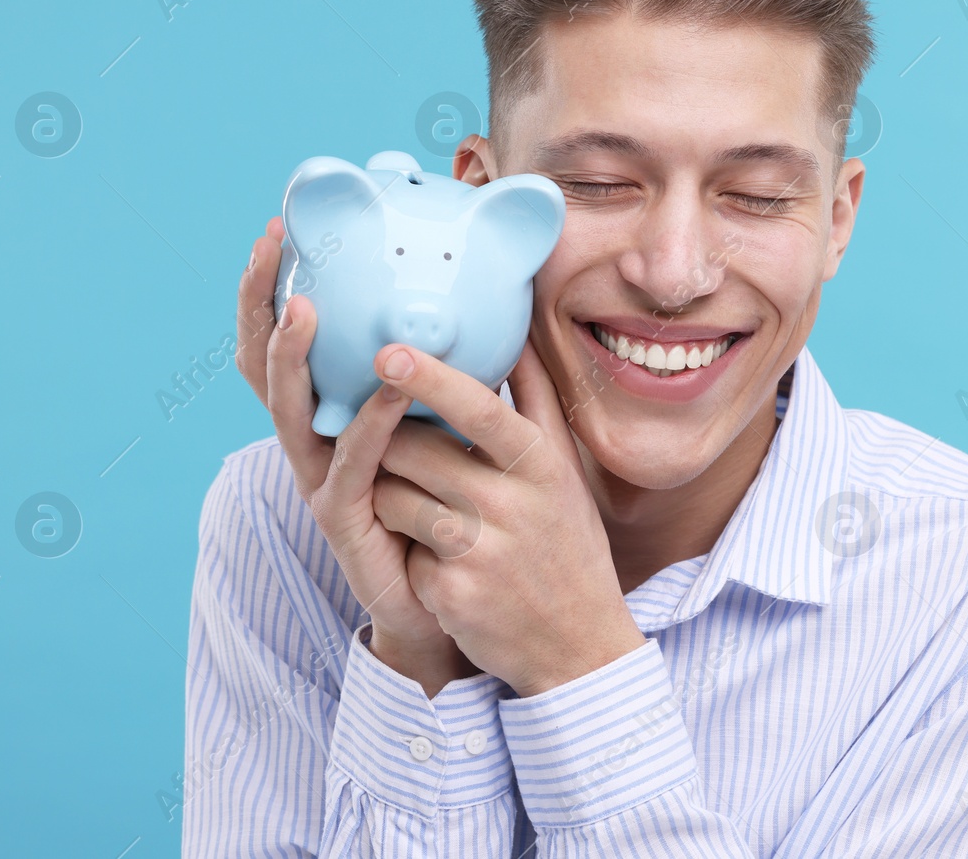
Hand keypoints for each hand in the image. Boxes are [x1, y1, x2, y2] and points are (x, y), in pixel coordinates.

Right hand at [235, 219, 470, 694]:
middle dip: (261, 305)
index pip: (286, 341)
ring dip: (294, 357)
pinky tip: (390, 388)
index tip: (277, 232)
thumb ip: (448, 372)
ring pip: (292, 413)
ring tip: (304, 309)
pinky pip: (355, 463)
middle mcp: (312, 443)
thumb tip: (490, 298)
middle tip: (267, 251)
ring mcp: (323, 482)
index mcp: (329, 415)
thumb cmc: (447, 504)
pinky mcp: (347, 521)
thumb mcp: (446, 425)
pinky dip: (371, 421)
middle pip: (264, 367)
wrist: (449, 599)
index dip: (272, 289)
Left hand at [372, 339, 647, 697]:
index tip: (390, 352)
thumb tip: (516, 324)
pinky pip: (398, 547)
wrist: (577, 644)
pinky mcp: (450, 591)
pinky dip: (409, 551)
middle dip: (391, 440)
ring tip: (425, 509)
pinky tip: (442, 565)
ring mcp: (479, 550)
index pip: (480, 409)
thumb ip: (537, 398)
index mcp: (541, 463)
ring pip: (392, 495)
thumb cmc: (565, 541)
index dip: (431, 379)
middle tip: (396, 445)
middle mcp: (512, 503)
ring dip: (391, 496)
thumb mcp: (563, 470)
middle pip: (412, 448)